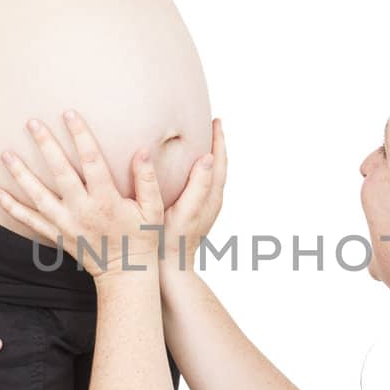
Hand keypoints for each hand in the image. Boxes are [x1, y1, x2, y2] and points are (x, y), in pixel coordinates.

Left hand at [0, 110, 167, 277]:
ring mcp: (66, 223)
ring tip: (6, 154)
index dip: (81, 136)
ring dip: (21, 174)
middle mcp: (83, 210)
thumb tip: (142, 151)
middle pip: (60, 173)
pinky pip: (29, 221)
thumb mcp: (154, 209)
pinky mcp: (56, 235)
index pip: (92, 161)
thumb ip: (147, 180)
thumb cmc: (142, 238)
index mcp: (106, 200)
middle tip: (32, 123)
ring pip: (38, 196)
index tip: (70, 114)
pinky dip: (12, 208)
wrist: (125, 274)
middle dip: (46, 146)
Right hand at [162, 117, 226, 270]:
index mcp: (211, 196)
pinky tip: (187, 171)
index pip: (219, 161)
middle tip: (212, 124)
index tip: (216, 120)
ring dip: (210, 157)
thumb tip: (208, 157)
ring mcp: (204, 209)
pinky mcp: (194, 215)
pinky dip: (201, 171)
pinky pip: (202, 185)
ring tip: (203, 141)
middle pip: (218, 166)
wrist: (170, 268)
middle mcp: (212, 202)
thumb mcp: (186, 209)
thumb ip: (199, 184)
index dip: (219, 140)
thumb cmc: (173, 239)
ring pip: (211, 176)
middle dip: (217, 145)